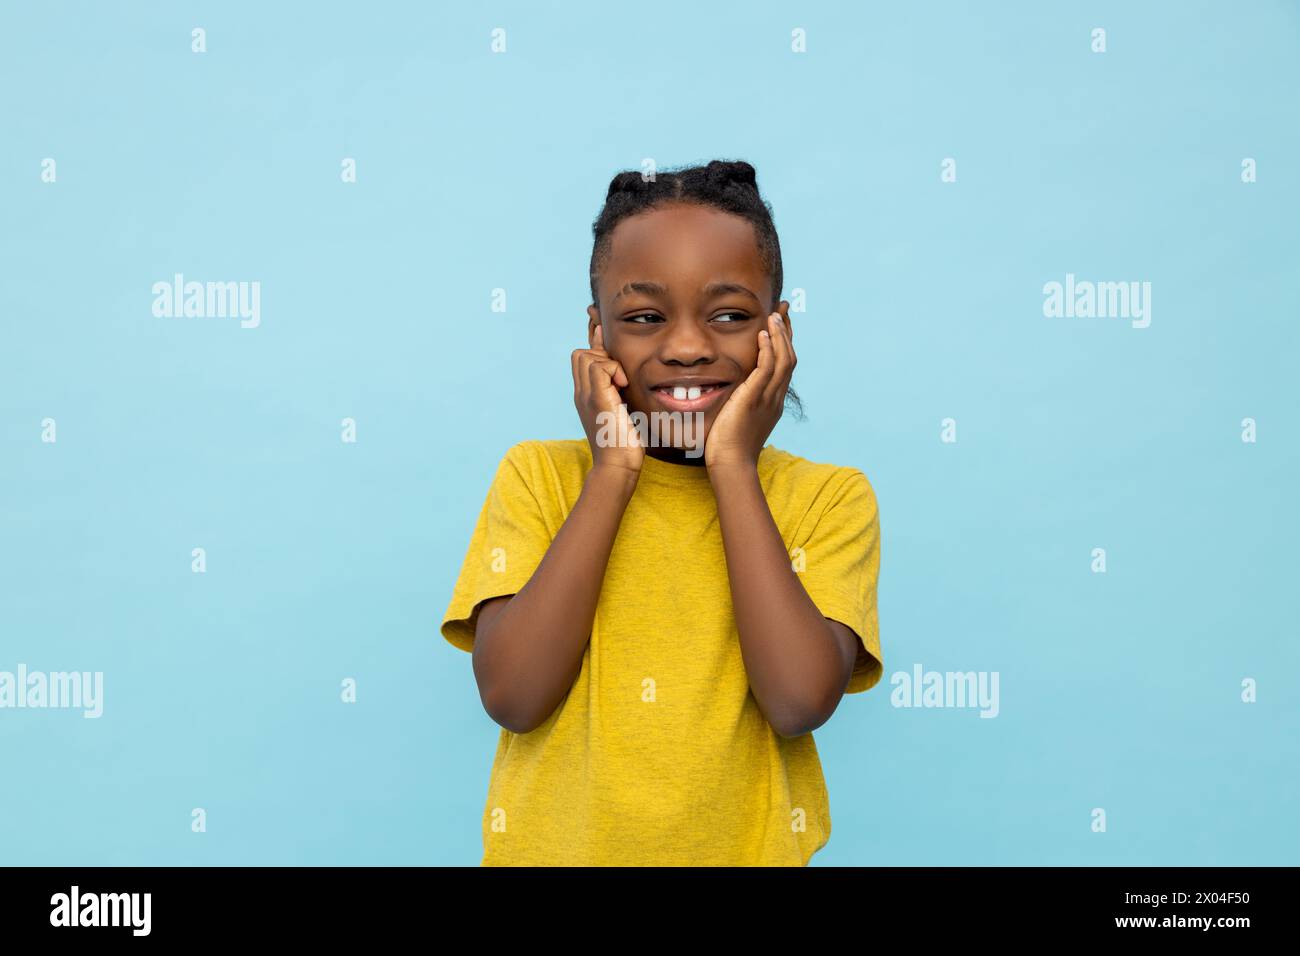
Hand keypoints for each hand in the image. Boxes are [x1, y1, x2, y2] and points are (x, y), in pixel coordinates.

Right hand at [572, 324, 644, 475]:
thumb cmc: (623, 443)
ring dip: (607, 362)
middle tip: (620, 375)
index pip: (580, 359)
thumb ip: (618, 394)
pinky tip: (624, 385)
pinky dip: (614, 369)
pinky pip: (598, 367)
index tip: (616, 359)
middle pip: (579, 354)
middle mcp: (581, 394)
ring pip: (585, 356)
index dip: (597, 351)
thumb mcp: (620, 411)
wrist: (617, 465)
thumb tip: (627, 378)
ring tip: (622, 383)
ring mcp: (586, 396)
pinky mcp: (598, 400)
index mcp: (585, 396)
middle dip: (601, 355)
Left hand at [705, 312, 794, 470]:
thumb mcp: (738, 418)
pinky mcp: (754, 399)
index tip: (780, 324)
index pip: (784, 366)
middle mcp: (775, 398)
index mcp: (772, 401)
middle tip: (783, 310)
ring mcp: (768, 398)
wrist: (731, 463)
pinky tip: (762, 334)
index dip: (784, 342)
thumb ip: (740, 402)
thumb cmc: (728, 446)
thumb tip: (732, 393)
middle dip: (787, 332)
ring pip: (782, 360)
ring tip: (774, 316)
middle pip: (789, 358)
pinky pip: (766, 369)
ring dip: (779, 335)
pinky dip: (767, 350)